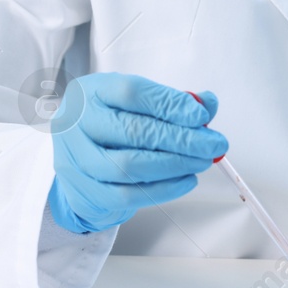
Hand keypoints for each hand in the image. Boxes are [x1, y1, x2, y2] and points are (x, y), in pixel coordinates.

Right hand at [46, 73, 227, 233]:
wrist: (75, 160)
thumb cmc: (110, 125)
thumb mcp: (134, 103)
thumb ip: (171, 101)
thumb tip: (207, 103)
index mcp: (93, 92)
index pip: (132, 93)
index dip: (170, 104)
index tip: (201, 115)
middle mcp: (79, 123)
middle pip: (134, 131)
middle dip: (182, 139)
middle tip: (213, 144)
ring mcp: (78, 159)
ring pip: (131, 166)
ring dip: (175, 165)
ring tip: (201, 162)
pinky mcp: (85, 192)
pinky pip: (128, 195)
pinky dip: (163, 189)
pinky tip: (185, 180)